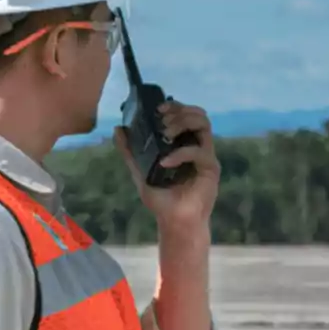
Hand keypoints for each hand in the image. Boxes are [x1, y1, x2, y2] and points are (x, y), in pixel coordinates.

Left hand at [114, 101, 219, 235]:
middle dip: (179, 112)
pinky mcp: (210, 168)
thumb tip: (118, 129)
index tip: (158, 109)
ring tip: (166, 134)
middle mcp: (197, 147)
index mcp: (184, 144)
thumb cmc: (162, 200)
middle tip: (162, 120)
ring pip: (204, 125)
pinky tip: (165, 162)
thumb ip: (131, 152)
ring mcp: (206, 157)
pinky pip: (199, 151)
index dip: (175, 106)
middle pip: (199, 115)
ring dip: (183, 123)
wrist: (174, 222)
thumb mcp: (141, 172)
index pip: (187, 115)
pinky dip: (180, 153)